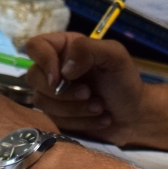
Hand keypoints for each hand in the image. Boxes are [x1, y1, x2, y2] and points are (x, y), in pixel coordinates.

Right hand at [22, 32, 149, 141]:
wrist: (135, 115)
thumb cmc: (125, 81)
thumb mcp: (115, 56)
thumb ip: (88, 50)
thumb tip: (63, 69)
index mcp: (65, 47)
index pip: (35, 46)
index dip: (43, 62)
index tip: (60, 78)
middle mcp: (54, 68)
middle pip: (33, 77)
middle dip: (63, 92)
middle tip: (89, 93)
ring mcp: (52, 94)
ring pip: (42, 102)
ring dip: (74, 109)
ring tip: (100, 107)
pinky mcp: (56, 116)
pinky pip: (54, 121)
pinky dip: (79, 122)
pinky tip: (98, 118)